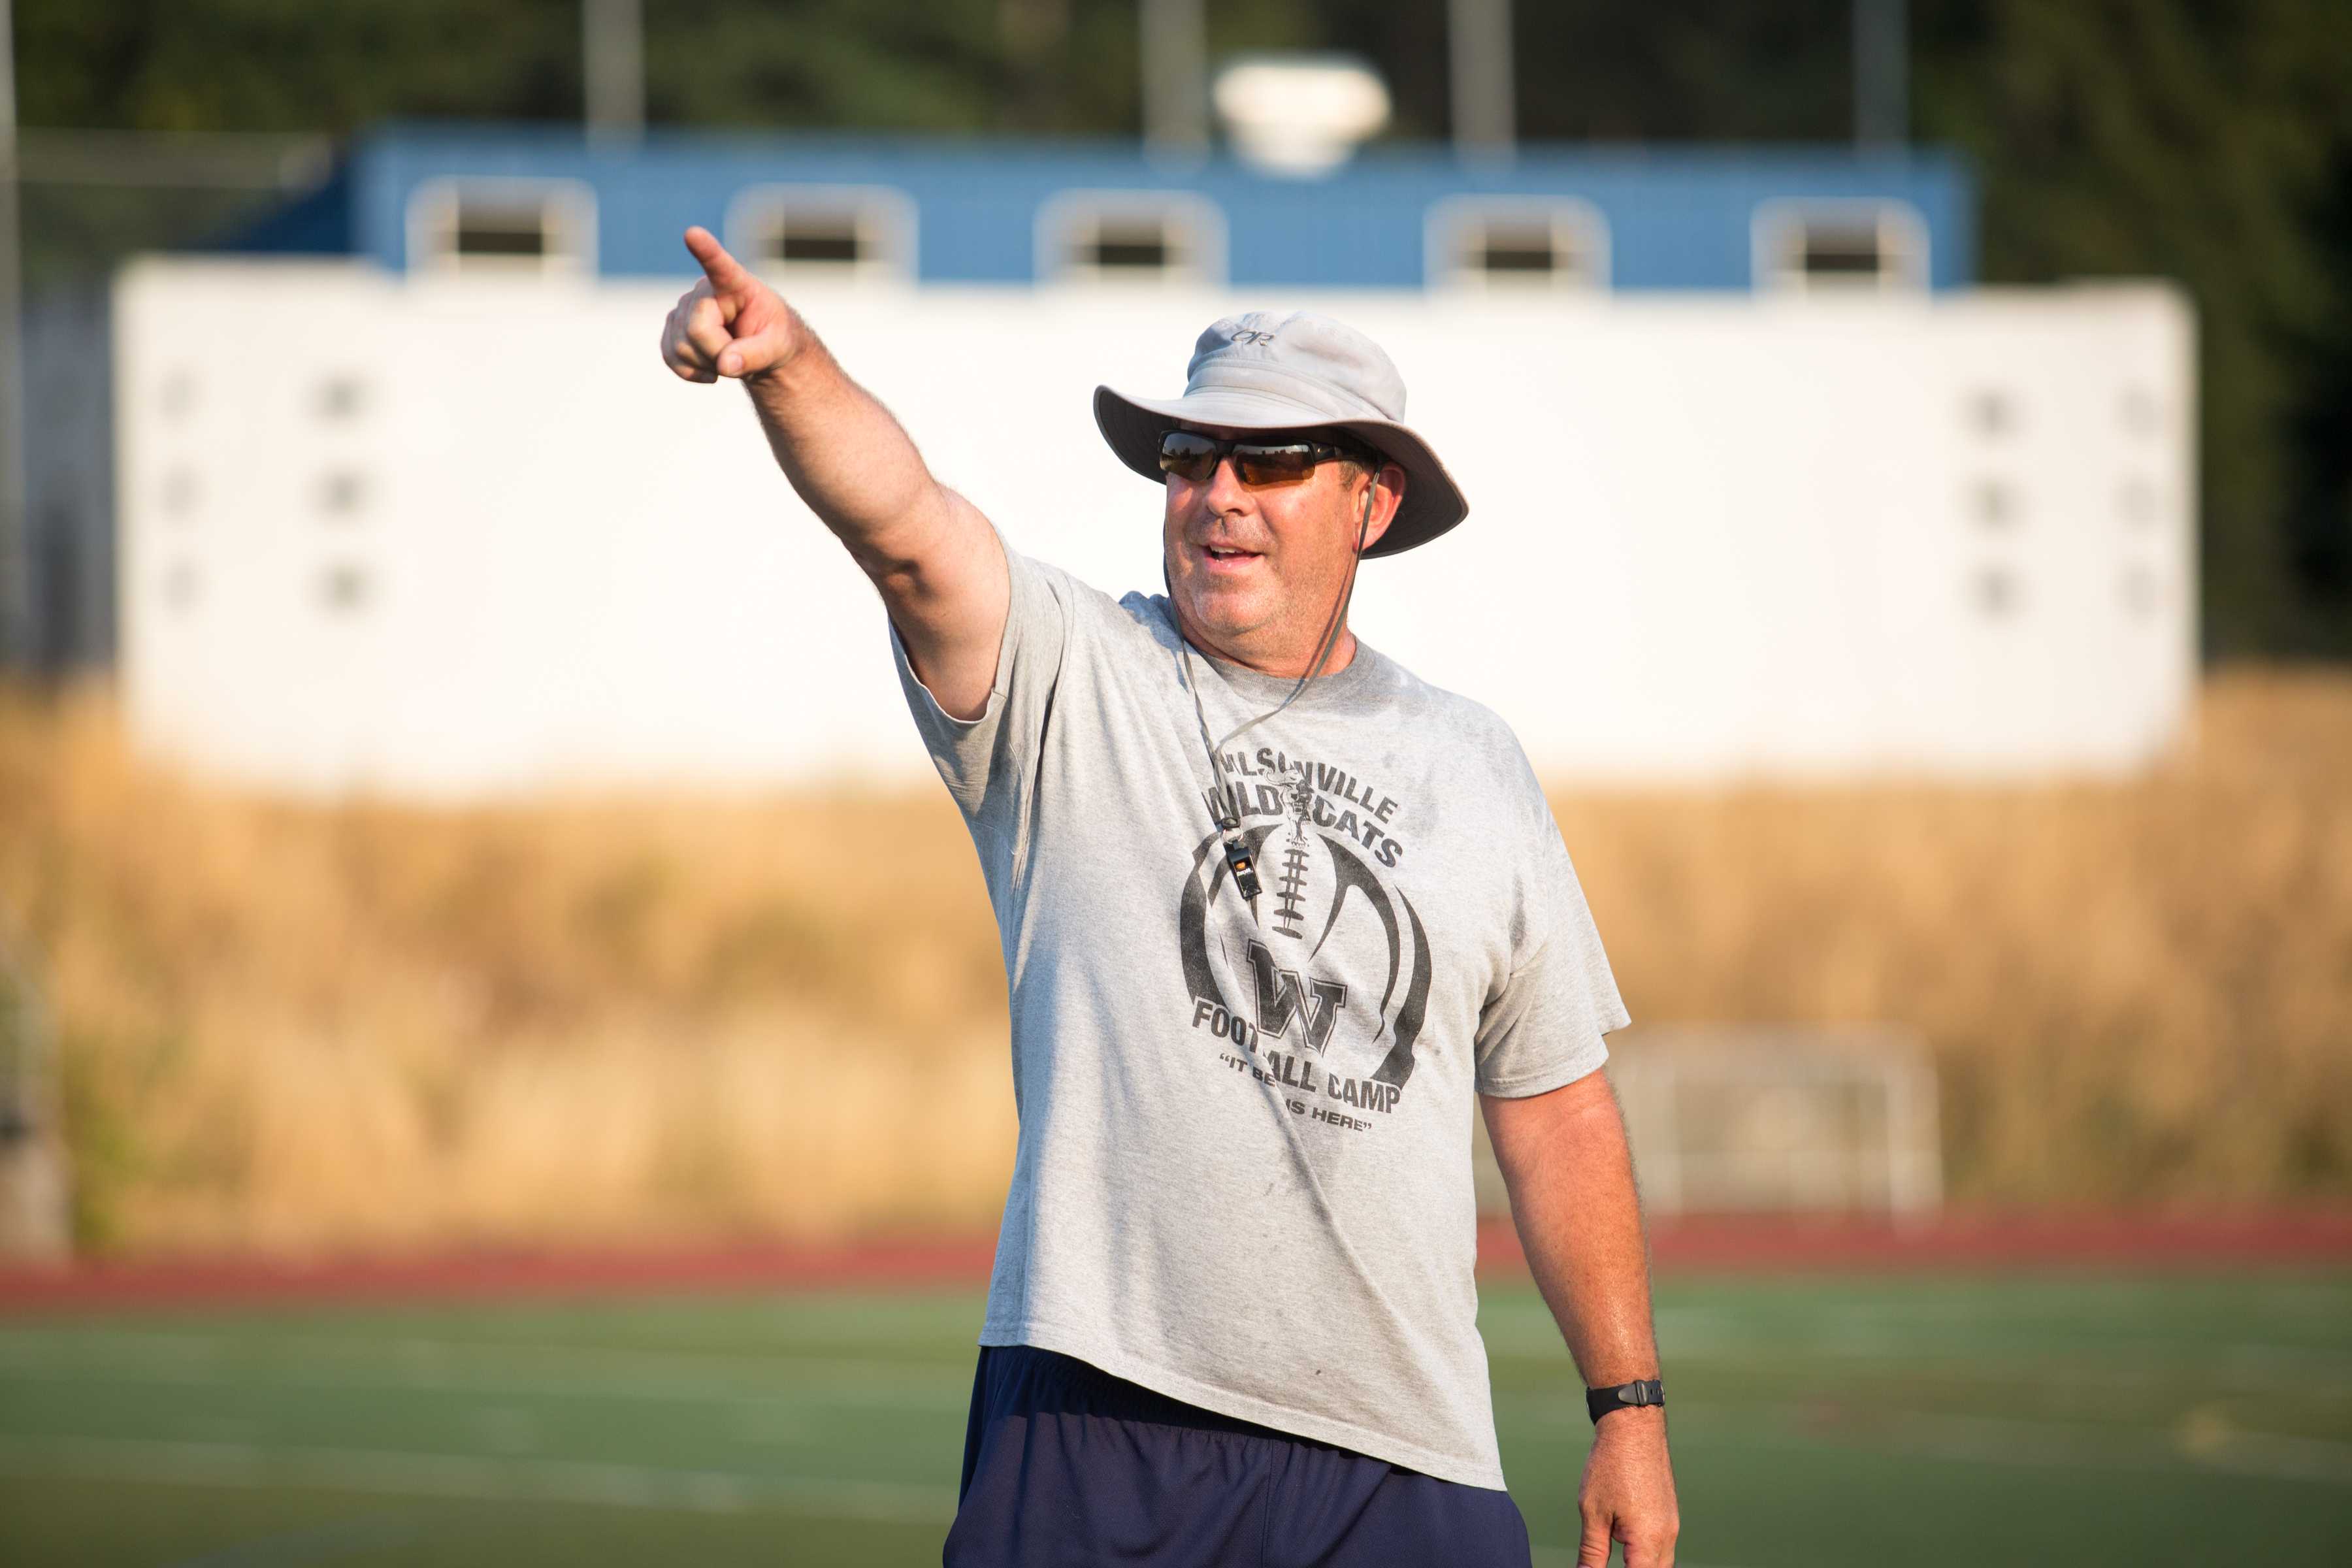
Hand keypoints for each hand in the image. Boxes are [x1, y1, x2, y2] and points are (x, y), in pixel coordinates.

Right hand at [660, 226, 802, 383]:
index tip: (693, 233)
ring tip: (729, 355)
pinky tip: (710, 369)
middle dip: (718, 353)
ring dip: (707, 364)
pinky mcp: (673, 326)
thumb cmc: (773, 338)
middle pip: (697, 330)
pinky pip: (670, 356)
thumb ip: (755, 354)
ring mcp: (684, 307)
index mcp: (736, 284)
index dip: (706, 251)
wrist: (760, 348)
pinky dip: (690, 371)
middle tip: (741, 355)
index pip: (720, 266)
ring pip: (682, 347)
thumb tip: (725, 364)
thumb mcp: (778, 348)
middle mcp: (704, 289)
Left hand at [1577, 1408, 1677, 1566]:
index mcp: (1649, 1539)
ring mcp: (1671, 1525)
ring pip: (1661, 1562)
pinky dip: (1644, 1550)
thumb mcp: (1593, 1513)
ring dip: (1640, 1562)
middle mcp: (1667, 1536)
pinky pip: (1661, 1545)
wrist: (1633, 1427)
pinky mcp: (1668, 1514)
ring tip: (1613, 1541)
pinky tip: (1623, 1537)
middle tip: (1605, 1560)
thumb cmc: (1611, 1465)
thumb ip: (1592, 1552)